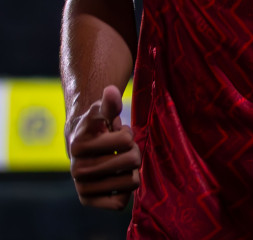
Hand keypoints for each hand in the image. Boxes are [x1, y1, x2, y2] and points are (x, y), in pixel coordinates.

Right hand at [67, 84, 139, 209]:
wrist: (81, 147)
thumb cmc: (97, 127)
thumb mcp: (101, 112)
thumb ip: (109, 103)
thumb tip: (111, 91)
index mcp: (79, 146)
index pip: (125, 140)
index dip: (126, 134)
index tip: (115, 133)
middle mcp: (77, 170)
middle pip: (133, 161)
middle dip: (133, 152)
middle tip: (122, 150)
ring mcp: (82, 187)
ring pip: (132, 182)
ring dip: (131, 171)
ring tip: (119, 163)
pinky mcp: (88, 201)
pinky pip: (120, 203)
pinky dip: (124, 191)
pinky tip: (116, 179)